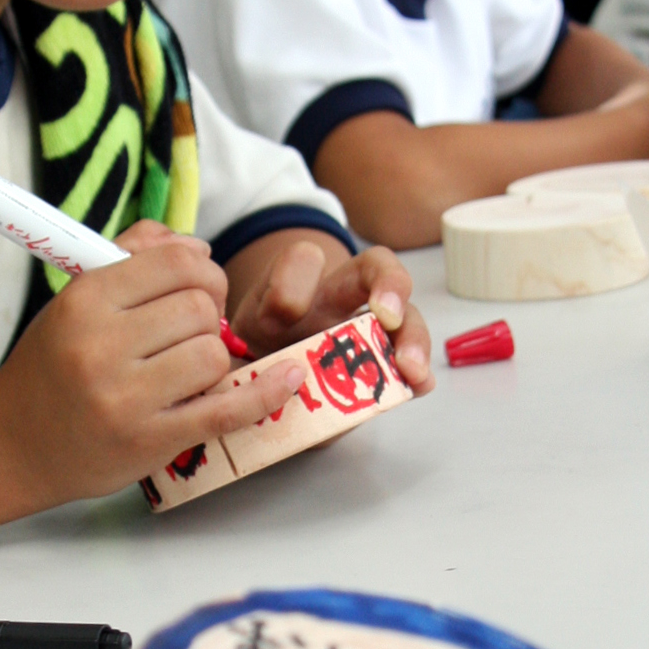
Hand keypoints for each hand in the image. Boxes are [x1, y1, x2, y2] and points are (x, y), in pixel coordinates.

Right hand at [0, 221, 308, 502]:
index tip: (197, 289)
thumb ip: (131, 255)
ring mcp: (127, 398)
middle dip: (209, 315)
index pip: (178, 263)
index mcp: (85, 300)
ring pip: (213, 354)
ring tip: (185, 370)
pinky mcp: (150, 440)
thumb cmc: (53, 364)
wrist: (13, 443)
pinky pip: (226, 409)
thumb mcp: (76, 298)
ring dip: (212, 359)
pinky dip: (266, 393)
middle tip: (192, 332)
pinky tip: (291, 378)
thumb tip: (193, 244)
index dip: (202, 271)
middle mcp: (103, 346)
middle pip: (200, 308)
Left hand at [228, 234, 433, 395]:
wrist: (261, 384)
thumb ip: (233, 368)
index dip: (293, 282)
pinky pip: (407, 357)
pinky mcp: (381, 361)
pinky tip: (419, 387)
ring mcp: (365, 327)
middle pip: (372, 268)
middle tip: (388, 315)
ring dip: (411, 337)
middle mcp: (334, 298)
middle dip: (387, 284)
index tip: (282, 316)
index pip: (300, 261)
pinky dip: (417, 372)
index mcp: (289, 288)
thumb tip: (236, 388)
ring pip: (403, 313)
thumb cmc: (244, 362)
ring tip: (412, 371)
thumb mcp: (229, 357)